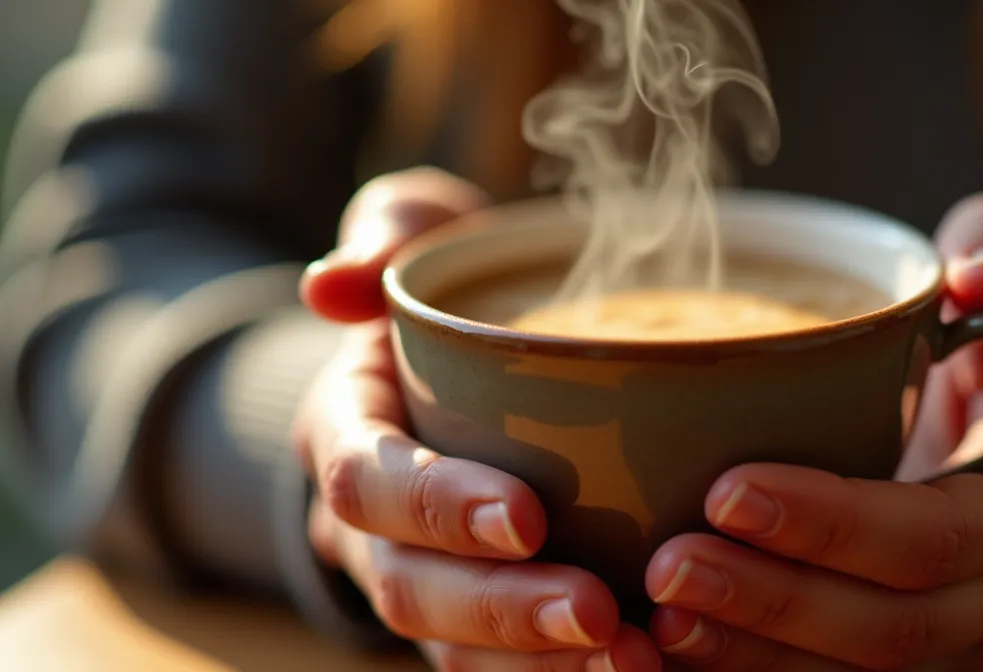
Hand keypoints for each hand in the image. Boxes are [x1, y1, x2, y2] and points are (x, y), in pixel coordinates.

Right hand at [293, 167, 661, 670]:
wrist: (449, 364)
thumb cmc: (444, 294)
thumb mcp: (413, 238)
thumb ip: (385, 235)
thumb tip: (332, 283)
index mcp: (349, 430)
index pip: (369, 482)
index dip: (437, 506)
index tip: (527, 516)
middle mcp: (371, 522)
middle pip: (408, 587)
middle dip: (500, 607)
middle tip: (599, 612)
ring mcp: (418, 575)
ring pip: (451, 645)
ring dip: (538, 664)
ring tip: (634, 661)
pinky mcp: (471, 612)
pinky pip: (500, 664)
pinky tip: (647, 668)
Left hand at [644, 193, 982, 670]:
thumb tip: (980, 274)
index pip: (932, 533)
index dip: (832, 523)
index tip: (725, 488)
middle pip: (892, 627)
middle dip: (773, 600)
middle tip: (667, 565)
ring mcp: (962, 647)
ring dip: (752, 655)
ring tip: (655, 618)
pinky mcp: (910, 670)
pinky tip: (672, 652)